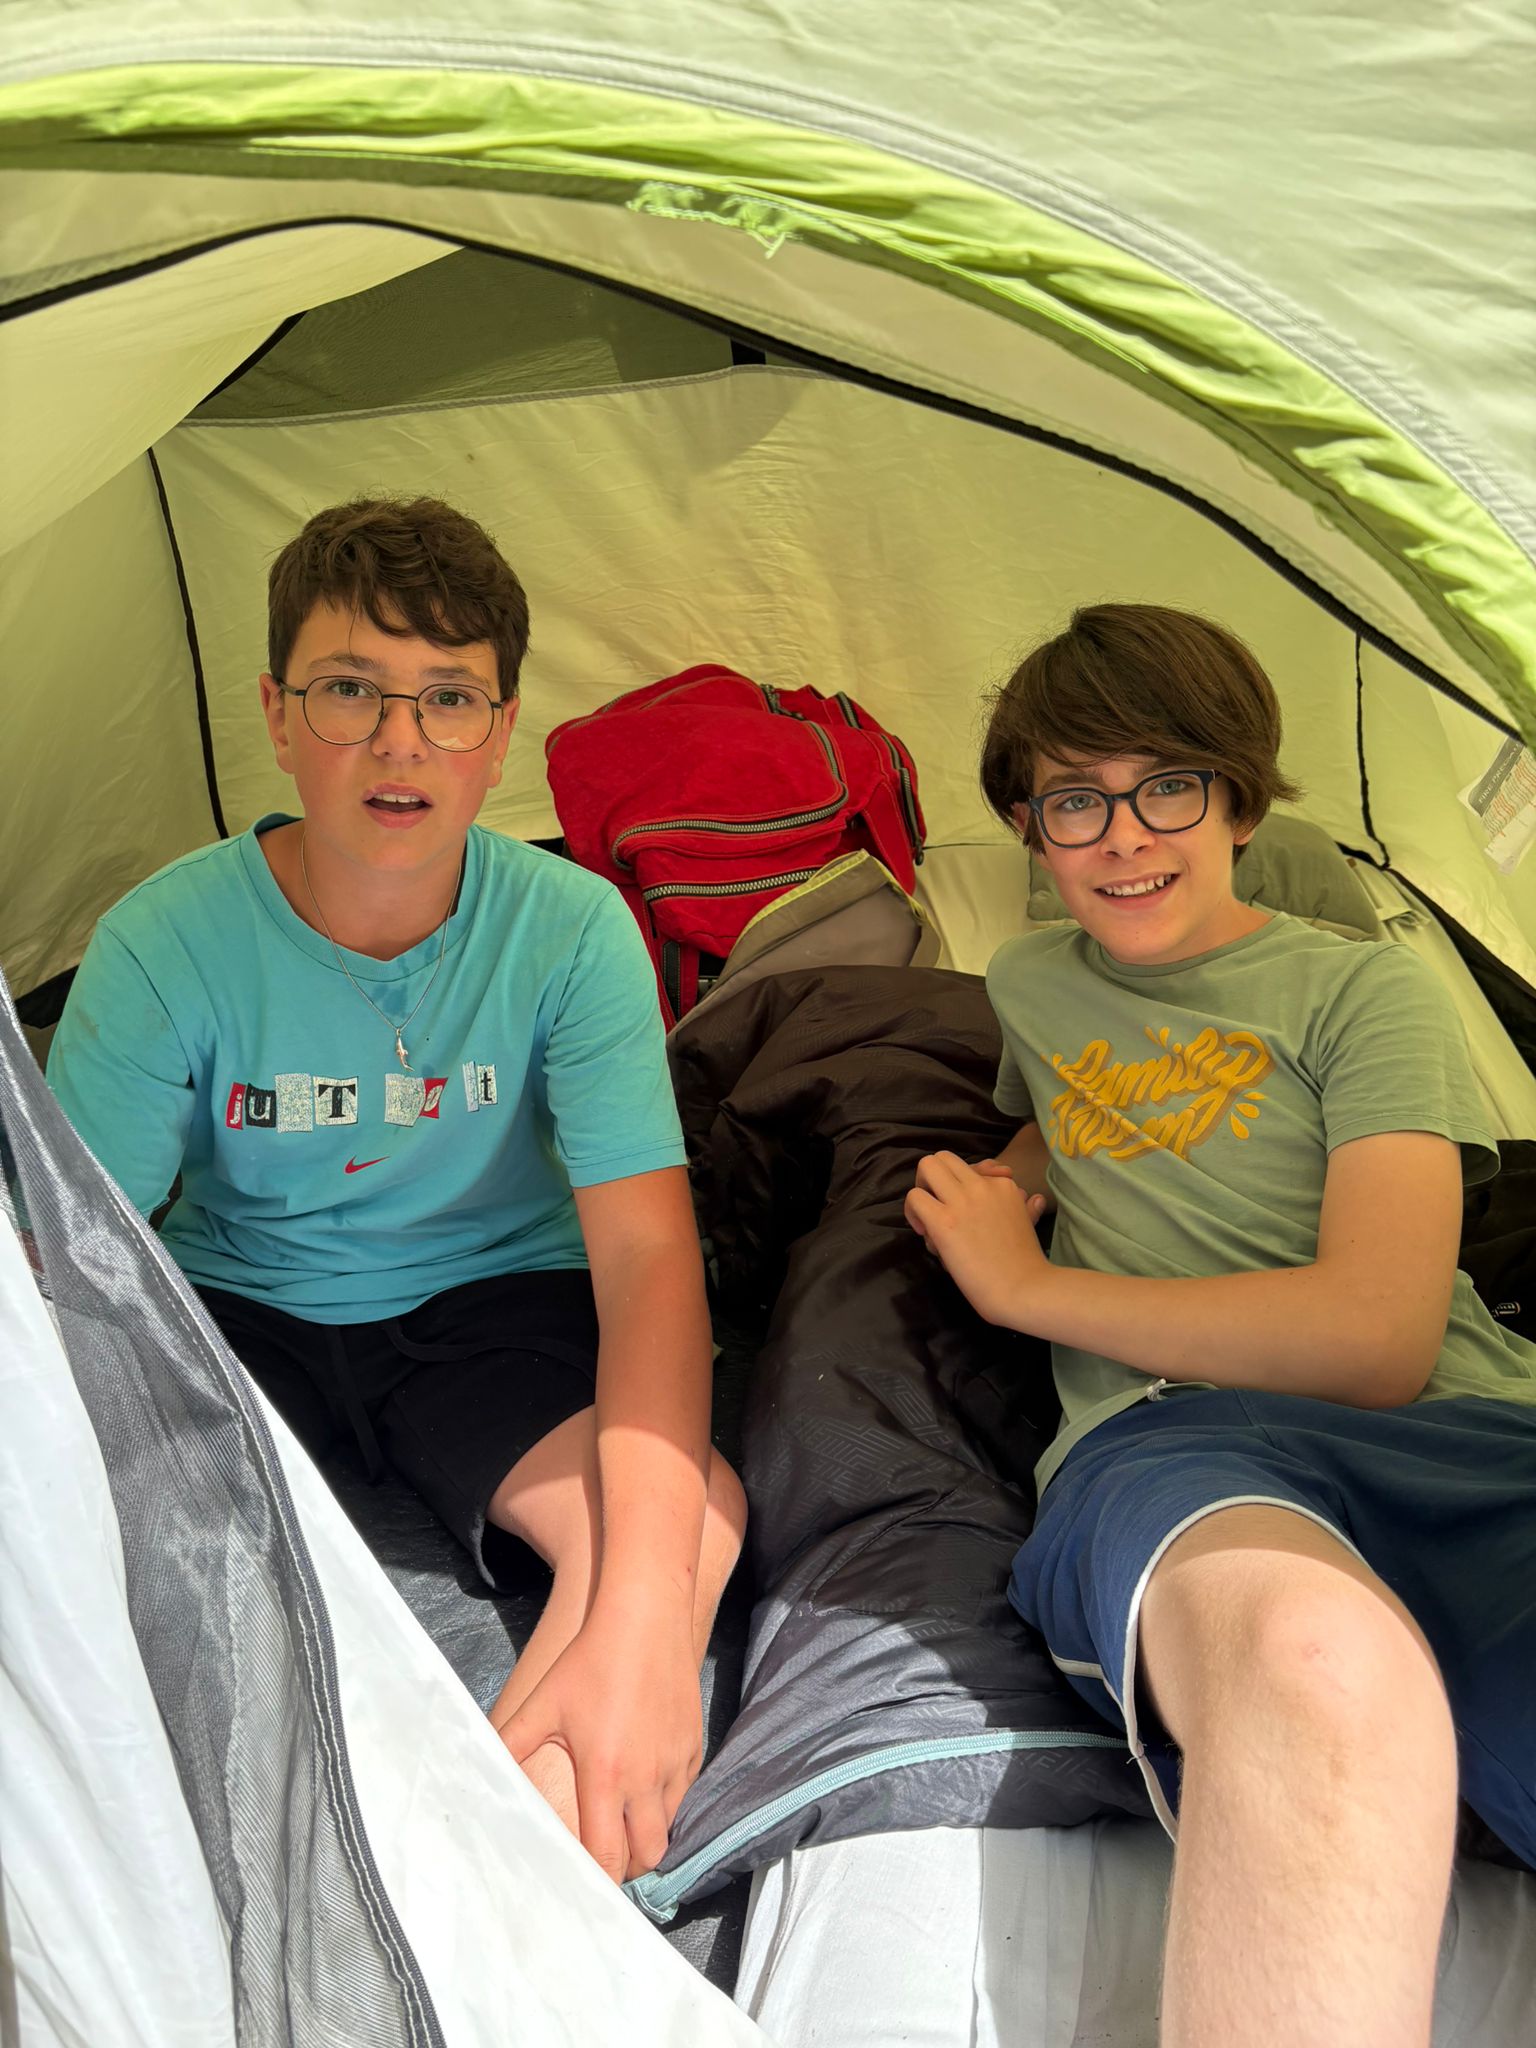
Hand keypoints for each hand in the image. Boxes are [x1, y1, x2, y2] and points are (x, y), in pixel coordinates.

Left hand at [497, 1609, 702, 1883]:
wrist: (645, 1617)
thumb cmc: (589, 1660)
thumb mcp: (542, 1704)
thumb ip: (508, 1744)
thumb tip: (475, 1771)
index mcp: (605, 1775)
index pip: (608, 1856)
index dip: (597, 1879)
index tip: (582, 1883)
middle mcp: (646, 1777)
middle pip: (648, 1855)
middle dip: (627, 1865)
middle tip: (605, 1855)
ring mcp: (676, 1762)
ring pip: (669, 1826)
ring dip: (648, 1833)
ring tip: (623, 1823)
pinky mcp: (694, 1745)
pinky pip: (684, 1792)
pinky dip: (667, 1801)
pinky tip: (645, 1785)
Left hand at [904, 1149, 1051, 1328]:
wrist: (1024, 1289)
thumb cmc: (1026, 1264)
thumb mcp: (1029, 1225)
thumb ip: (1029, 1208)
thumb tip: (1034, 1197)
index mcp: (1003, 1185)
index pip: (970, 1169)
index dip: (959, 1189)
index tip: (963, 1212)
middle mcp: (982, 1186)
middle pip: (943, 1158)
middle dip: (933, 1178)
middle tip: (935, 1203)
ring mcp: (962, 1201)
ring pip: (927, 1166)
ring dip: (920, 1190)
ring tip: (926, 1217)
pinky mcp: (944, 1221)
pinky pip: (915, 1198)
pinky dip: (913, 1212)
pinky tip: (925, 1232)